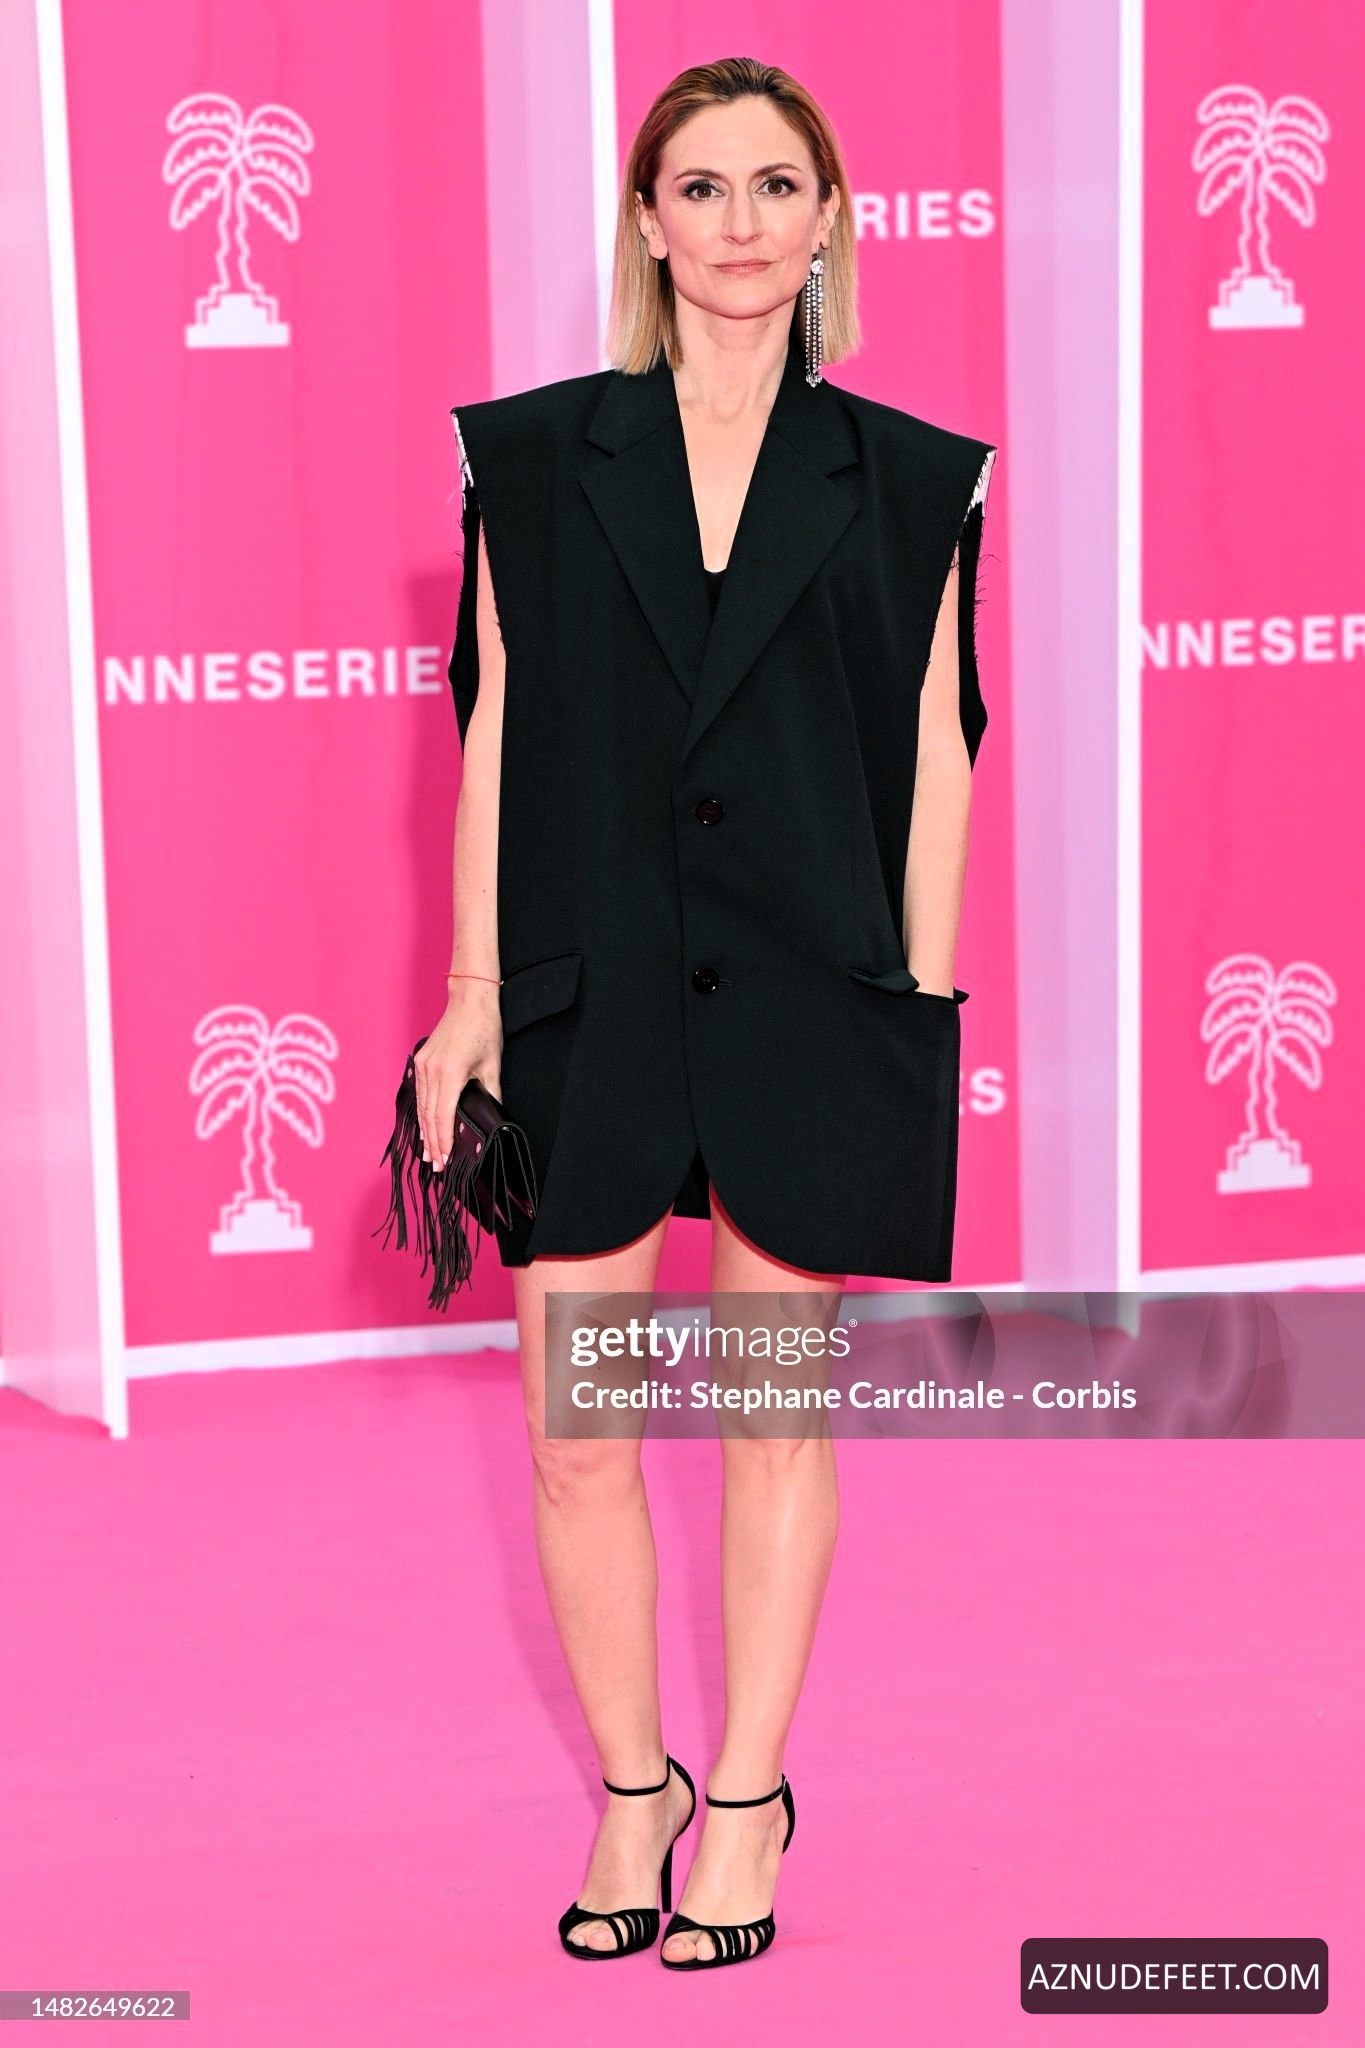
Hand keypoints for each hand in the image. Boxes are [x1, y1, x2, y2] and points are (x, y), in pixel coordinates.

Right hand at [414, 981, 501, 1170]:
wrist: (469, 1000)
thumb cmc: (484, 1028)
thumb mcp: (493, 1065)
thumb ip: (490, 1093)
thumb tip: (491, 1117)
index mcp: (450, 1073)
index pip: (444, 1116)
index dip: (444, 1141)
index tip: (444, 1160)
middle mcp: (431, 1070)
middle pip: (429, 1115)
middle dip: (432, 1143)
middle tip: (435, 1166)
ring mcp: (422, 1064)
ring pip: (421, 1106)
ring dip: (425, 1131)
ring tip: (428, 1153)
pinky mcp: (420, 1060)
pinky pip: (419, 1093)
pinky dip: (421, 1113)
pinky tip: (424, 1127)